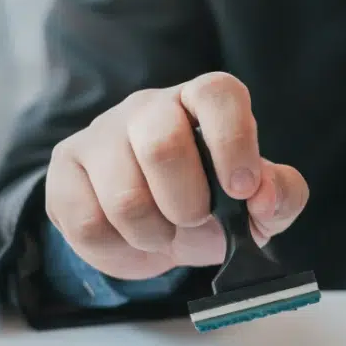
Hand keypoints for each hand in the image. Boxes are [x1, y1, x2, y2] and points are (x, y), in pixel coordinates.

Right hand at [45, 72, 308, 279]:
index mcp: (201, 103)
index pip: (217, 94)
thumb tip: (263, 194)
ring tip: (163, 234)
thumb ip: (279, 195)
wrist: (154, 227)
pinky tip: (131, 241)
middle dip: (187, 204)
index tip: (242, 189)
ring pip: (123, 196)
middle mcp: (149, 108)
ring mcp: (101, 134)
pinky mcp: (66, 169)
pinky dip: (120, 251)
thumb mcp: (258, 206)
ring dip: (154, 235)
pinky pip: (88, 223)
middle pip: (161, 145)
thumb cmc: (212, 204)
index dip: (233, 142)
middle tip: (193, 220)